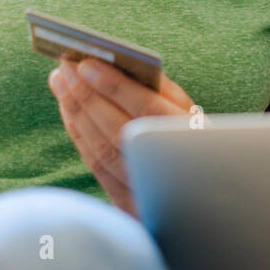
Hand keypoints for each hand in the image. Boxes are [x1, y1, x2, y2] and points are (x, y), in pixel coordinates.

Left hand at [47, 55, 195, 217]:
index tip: (85, 63)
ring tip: (61, 82)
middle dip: (86, 96)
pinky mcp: (130, 206)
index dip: (114, 87)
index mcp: (192, 139)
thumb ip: (164, 91)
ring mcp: (149, 194)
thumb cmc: (200, 144)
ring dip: (77, 113)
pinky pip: (98, 168)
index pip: (148, 109)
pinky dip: (80, 136)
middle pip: (118, 131)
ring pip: (103, 152)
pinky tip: (69, 111)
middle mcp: (172, 170)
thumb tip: (119, 64)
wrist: (209, 200)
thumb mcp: (195, 115)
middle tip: (64, 68)